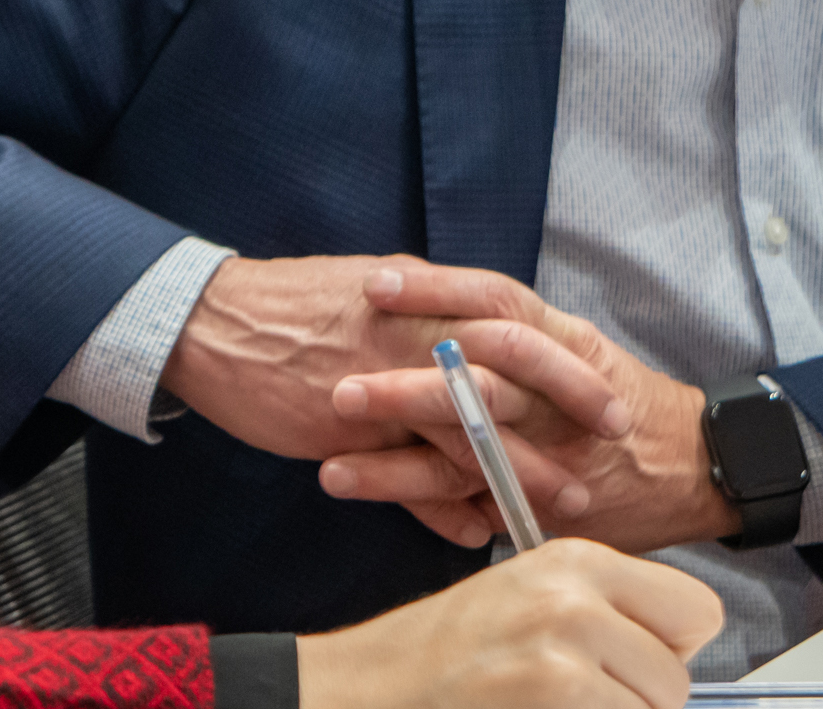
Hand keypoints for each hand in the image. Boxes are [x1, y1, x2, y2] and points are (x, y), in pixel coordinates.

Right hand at [160, 255, 626, 540]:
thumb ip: (419, 317)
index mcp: (420, 294)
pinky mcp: (349, 425)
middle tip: (612, 440)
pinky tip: (474, 529)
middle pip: (512, 365)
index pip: (512, 321)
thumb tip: (460, 332)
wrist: (210, 321)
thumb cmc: (284, 308)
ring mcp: (382, 378)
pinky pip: (413, 473)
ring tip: (563, 503)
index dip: (565, 358)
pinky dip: (446, 505)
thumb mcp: (366, 295)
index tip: (607, 388)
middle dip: (568, 403)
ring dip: (521, 469)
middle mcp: (411, 330)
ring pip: (472, 427)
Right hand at [295, 537, 721, 708]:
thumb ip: (607, 613)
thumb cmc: (443, 656)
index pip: (697, 610)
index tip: (631, 662)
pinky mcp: (559, 694)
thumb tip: (681, 655)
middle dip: (639, 700)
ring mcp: (567, 650)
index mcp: (576, 560)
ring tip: (546, 708)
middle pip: (678, 676)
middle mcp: (576, 596)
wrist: (371, 688)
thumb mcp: (528, 601)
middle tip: (574, 695)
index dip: (669, 648)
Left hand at [320, 261, 737, 552]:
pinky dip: (427, 513)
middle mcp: (558, 395)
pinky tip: (378, 514)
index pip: (497, 304)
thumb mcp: (575, 347)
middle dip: (407, 387)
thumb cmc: (617, 398)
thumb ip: (509, 331)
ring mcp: (552, 456)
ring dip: (396, 466)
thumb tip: (428, 302)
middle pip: (479, 383)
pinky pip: (479, 509)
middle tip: (340, 388)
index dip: (436, 293)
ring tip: (330, 467)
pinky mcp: (544, 504)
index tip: (373, 285)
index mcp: (565, 339)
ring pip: (470, 456)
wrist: (697, 466)